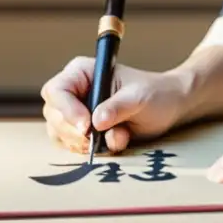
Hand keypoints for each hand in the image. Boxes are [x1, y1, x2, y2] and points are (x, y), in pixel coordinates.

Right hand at [40, 56, 189, 154]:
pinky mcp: (79, 131)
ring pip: (59, 133)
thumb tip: (96, 121)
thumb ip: (118, 107)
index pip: (57, 90)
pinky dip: (88, 150)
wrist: (169, 107)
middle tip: (96, 139)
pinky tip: (113, 141)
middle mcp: (73, 91)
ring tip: (114, 137)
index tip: (86, 126)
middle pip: (53, 114)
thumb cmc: (155, 94)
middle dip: (74, 131)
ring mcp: (74, 112)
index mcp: (82, 72)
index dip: (67, 110)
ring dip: (82, 143)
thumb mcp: (140, 98)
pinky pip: (70, 145)